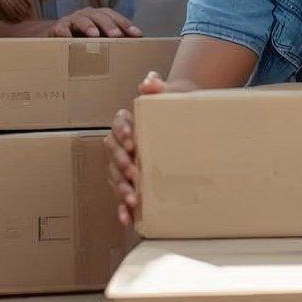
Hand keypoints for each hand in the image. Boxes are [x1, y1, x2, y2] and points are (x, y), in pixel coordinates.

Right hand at [53, 7, 142, 37]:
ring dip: (89, 26)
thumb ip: (115, 41)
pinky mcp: (57, 28)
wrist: (54, 35)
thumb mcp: (99, 38)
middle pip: (100, 16)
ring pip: (82, 20)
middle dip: (110, 25)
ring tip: (95, 35)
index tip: (137, 34)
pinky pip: (62, 29)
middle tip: (117, 35)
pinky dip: (65, 33)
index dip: (126, 24)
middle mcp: (87, 15)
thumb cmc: (82, 37)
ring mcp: (72, 20)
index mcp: (100, 16)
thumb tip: (137, 49)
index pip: (115, 17)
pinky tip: (70, 40)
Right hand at [108, 71, 196, 225]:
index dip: (122, 132)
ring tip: (132, 199)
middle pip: (113, 152)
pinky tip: (127, 218)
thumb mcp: (172, 93)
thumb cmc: (176, 107)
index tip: (132, 140)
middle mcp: (123, 143)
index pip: (119, 124)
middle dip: (121, 163)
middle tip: (133, 172)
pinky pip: (122, 194)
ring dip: (120, 188)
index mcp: (129, 122)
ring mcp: (126, 163)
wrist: (187, 122)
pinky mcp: (132, 181)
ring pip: (115, 175)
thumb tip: (148, 82)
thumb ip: (158, 86)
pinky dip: (122, 207)